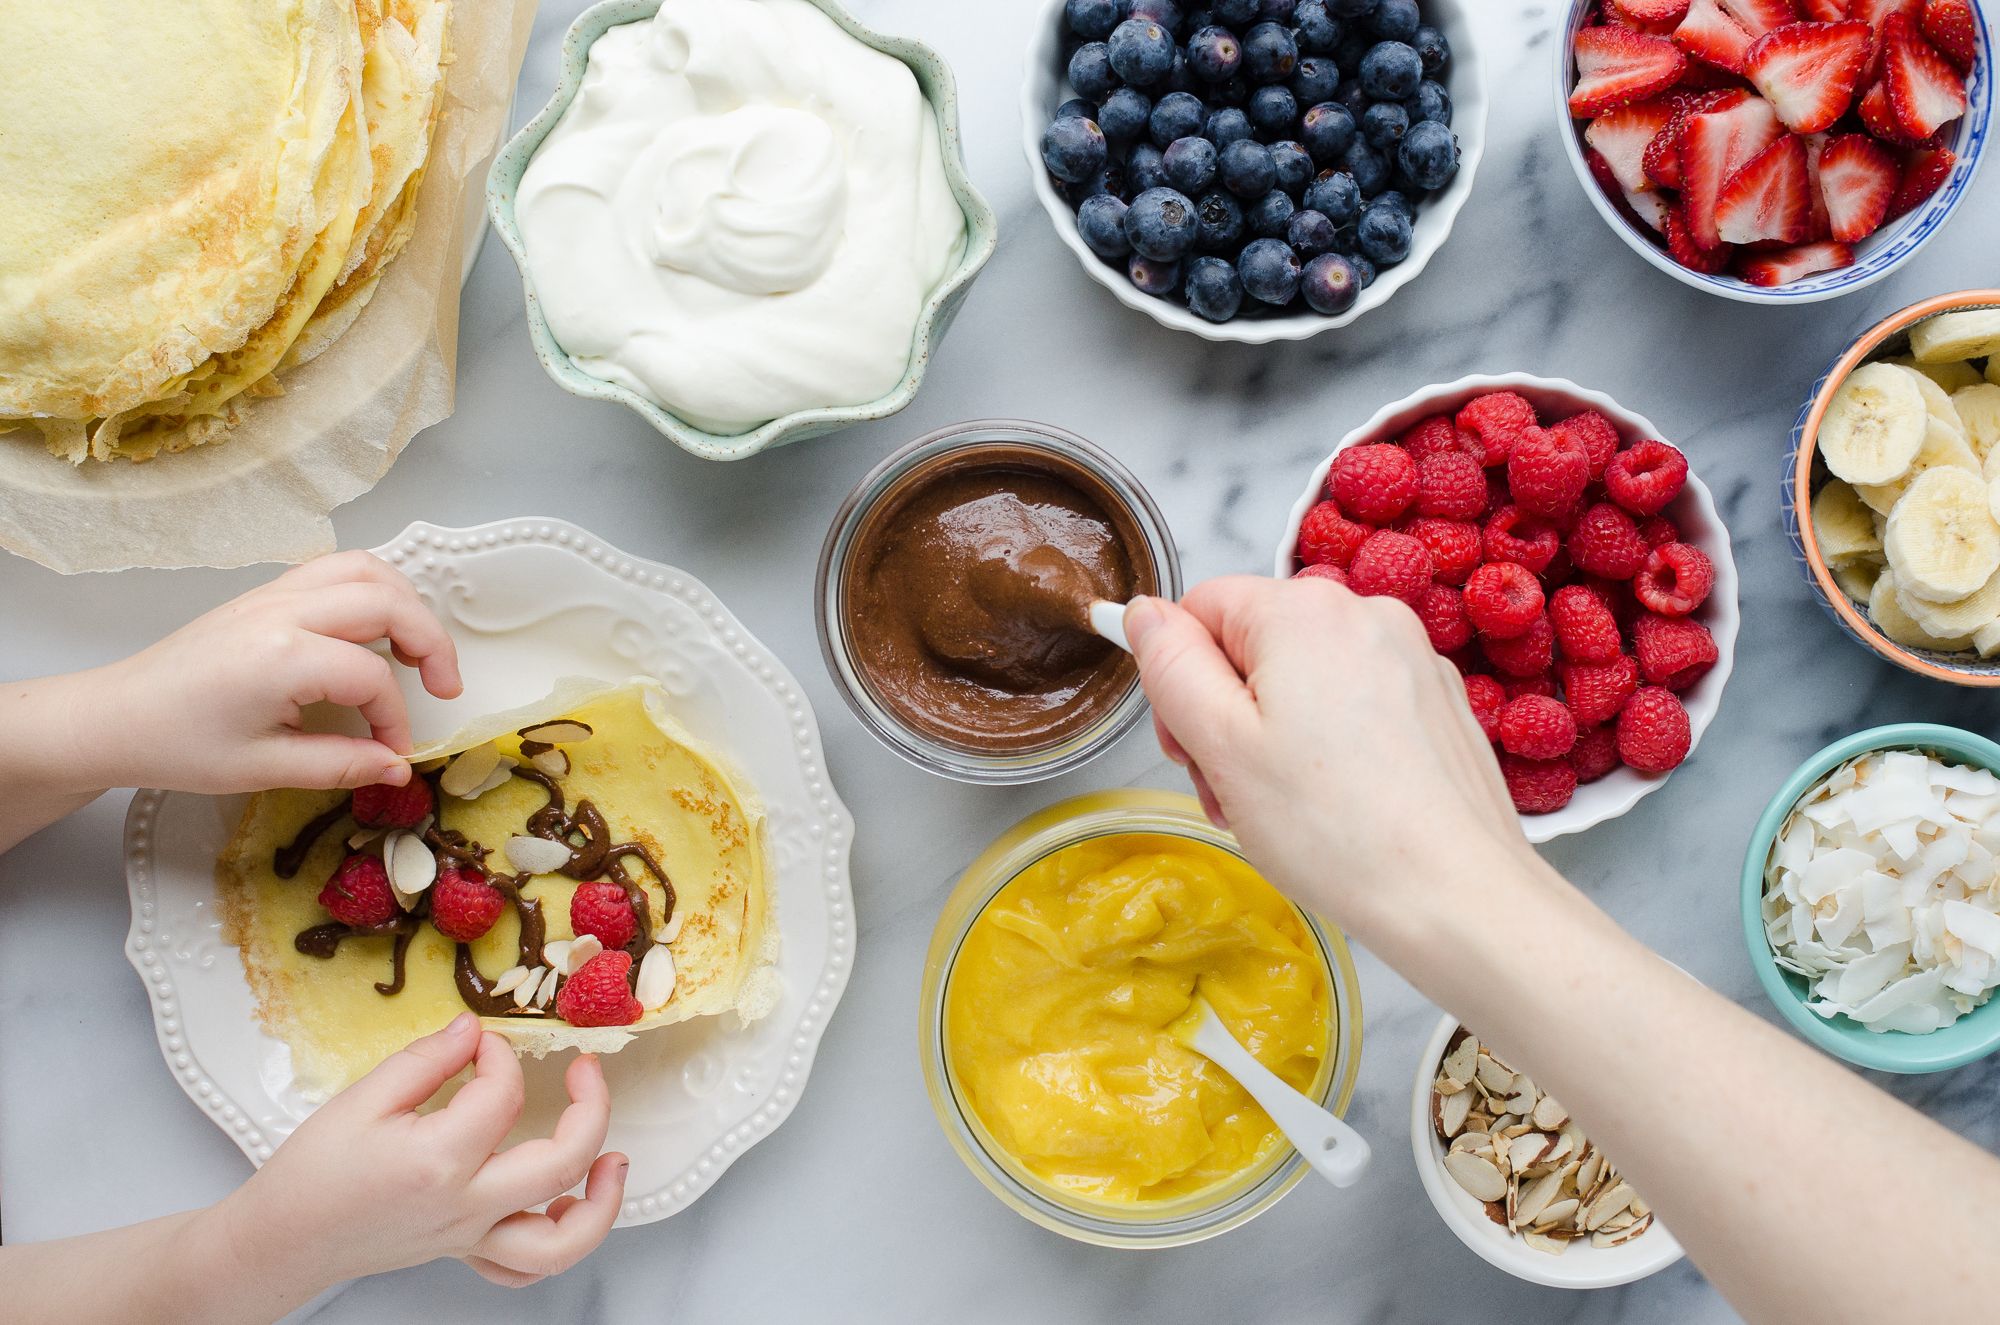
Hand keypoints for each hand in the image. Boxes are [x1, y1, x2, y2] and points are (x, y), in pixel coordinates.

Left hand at [70, 551, 462, 794]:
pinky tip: (376, 629)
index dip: (396, 720)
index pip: (373, 678)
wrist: (114, 717)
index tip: (391, 753)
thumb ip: (340, 764)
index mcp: (281, 657)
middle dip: (430, 643)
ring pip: (366, 569)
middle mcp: (283, 610)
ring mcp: (273, 594)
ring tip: (417, 649)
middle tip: (444, 687)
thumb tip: (397, 766)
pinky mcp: (266, 593)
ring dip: (406, 603)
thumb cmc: (178, 746)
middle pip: (386, 601)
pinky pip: (336, 569)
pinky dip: (373, 589)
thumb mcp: (262, 768)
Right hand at [222, 1014, 627, 1290]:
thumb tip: (474, 1029)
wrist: (283, 1239)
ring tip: (616, 1158)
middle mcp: (465, 1207)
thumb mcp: (361, 1099)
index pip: (503, 1095)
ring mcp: (470, 1237)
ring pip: (561, 1242)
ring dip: (602, 1202)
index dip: (501, 1055)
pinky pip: (527, 1265)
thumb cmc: (313, 1172)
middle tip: (587, 1070)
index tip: (484, 1041)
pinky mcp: (466, 1250)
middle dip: (591, 1109)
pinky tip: (567, 1204)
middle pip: (561, 1164)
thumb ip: (426, 1060)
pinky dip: (562, 1240)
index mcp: (439, 1161)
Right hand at [1124, 576, 1530, 928]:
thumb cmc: (1336, 829)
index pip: (1200, 608)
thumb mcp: (1220, 744)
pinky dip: (1331, 747)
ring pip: (1304, 680)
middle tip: (1233, 793)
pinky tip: (1337, 808)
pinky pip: (1355, 704)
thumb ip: (1170, 665)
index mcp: (1304, 609)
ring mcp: (1412, 657)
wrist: (1458, 895)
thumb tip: (1145, 613)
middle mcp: (1366, 612)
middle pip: (1254, 645)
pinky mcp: (1438, 703)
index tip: (1190, 750)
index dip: (1178, 680)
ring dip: (1274, 738)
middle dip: (1227, 716)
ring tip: (1283, 811)